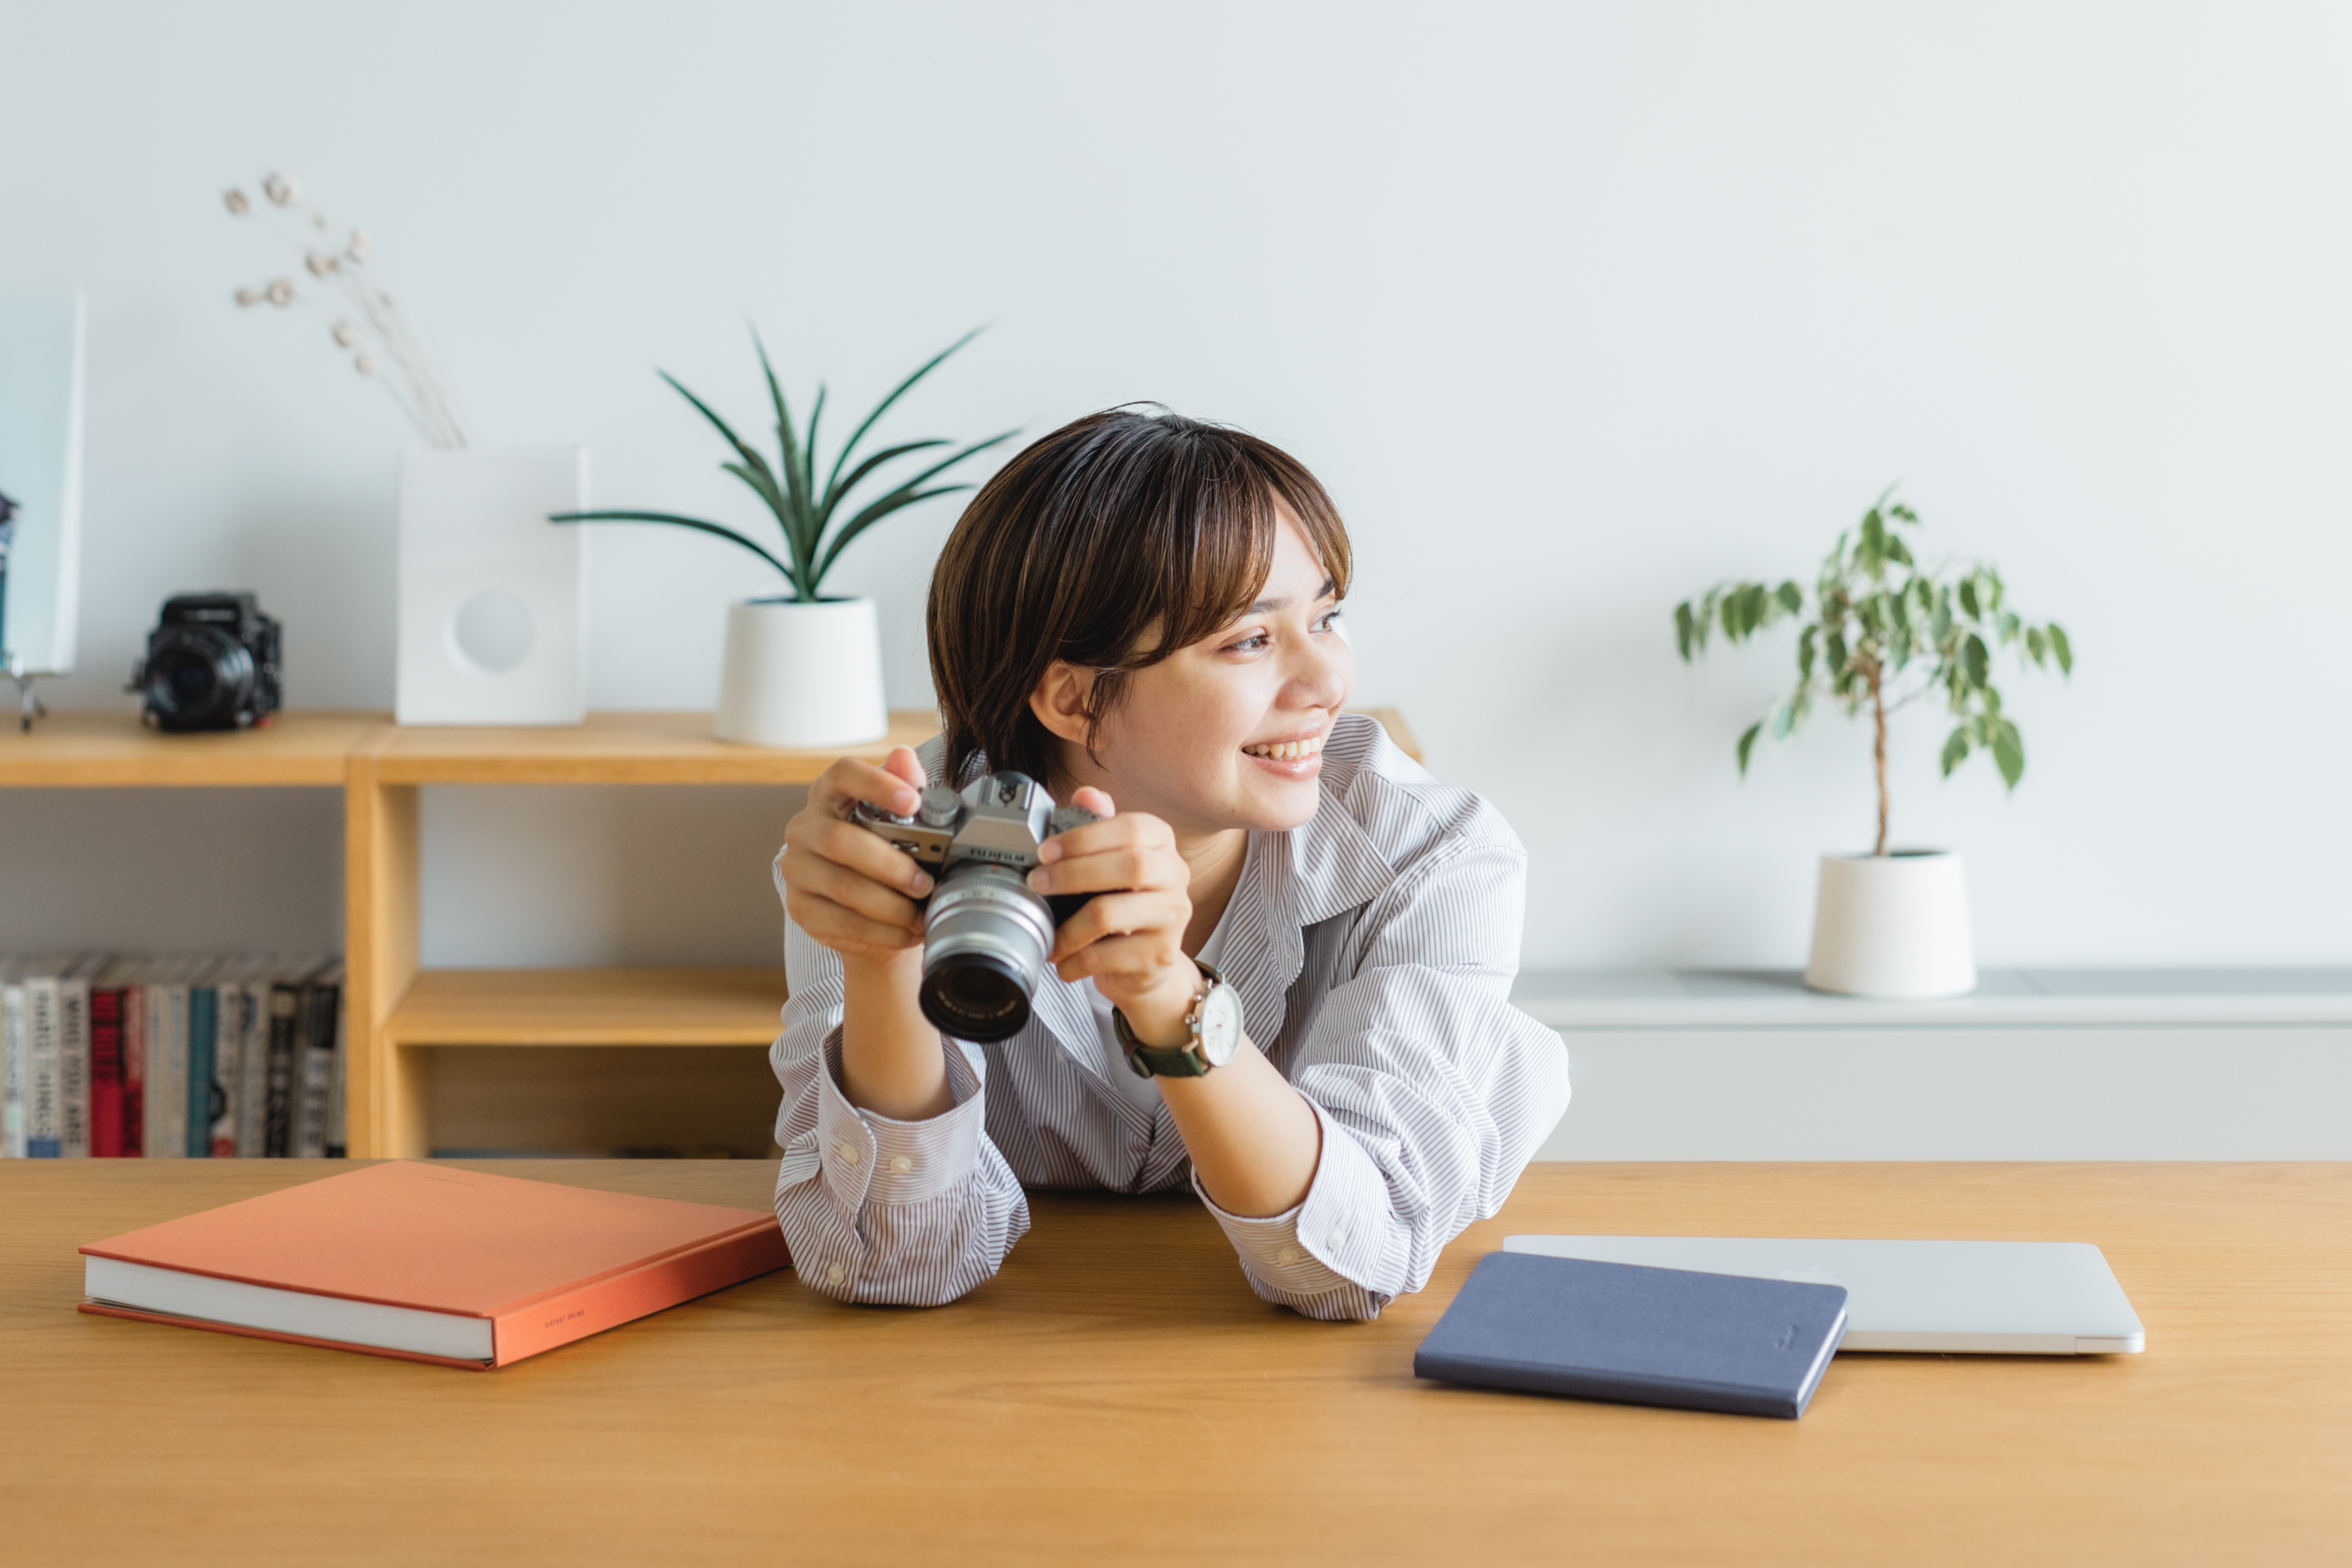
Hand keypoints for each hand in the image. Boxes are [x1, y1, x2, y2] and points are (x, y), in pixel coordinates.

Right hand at [779, 747, 936, 967]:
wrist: (866, 905)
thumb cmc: (885, 849)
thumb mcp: (901, 817)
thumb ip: (905, 784)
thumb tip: (905, 758)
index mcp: (830, 794)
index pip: (844, 774)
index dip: (876, 784)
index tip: (912, 802)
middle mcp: (805, 827)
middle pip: (840, 841)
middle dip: (891, 866)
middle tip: (926, 883)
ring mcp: (797, 868)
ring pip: (843, 887)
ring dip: (890, 906)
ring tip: (920, 915)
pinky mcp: (800, 907)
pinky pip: (841, 922)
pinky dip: (880, 932)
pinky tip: (904, 933)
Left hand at [1027, 789, 1200, 1046]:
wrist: (1147, 962)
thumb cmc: (1122, 901)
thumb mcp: (1109, 859)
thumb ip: (1097, 825)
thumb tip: (1085, 795)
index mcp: (1161, 843)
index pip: (1132, 829)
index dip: (1084, 838)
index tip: (1045, 850)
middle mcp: (1175, 876)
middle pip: (1130, 866)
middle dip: (1073, 873)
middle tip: (1036, 884)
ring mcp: (1172, 917)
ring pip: (1111, 914)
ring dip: (1066, 925)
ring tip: (1047, 932)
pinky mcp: (1160, 955)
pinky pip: (1106, 956)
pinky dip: (1075, 960)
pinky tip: (1064, 960)